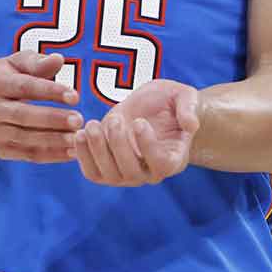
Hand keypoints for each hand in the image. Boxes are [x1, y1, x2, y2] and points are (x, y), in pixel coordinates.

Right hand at [0, 50, 82, 162]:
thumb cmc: (2, 80)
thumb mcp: (14, 64)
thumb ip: (37, 62)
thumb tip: (59, 60)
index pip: (24, 87)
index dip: (50, 91)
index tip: (75, 96)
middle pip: (23, 115)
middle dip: (53, 119)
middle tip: (79, 119)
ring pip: (26, 138)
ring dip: (54, 139)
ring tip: (78, 137)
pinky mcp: (1, 150)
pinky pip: (28, 154)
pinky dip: (51, 155)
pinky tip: (72, 151)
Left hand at [73, 79, 198, 185]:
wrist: (151, 108)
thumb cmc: (171, 102)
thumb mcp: (184, 96)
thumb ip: (189, 108)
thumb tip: (191, 124)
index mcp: (174, 157)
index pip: (162, 164)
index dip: (149, 146)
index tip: (139, 121)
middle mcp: (151, 172)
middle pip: (132, 172)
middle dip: (119, 145)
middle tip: (115, 118)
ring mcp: (128, 174)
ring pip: (110, 174)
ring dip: (98, 150)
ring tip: (91, 125)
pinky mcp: (107, 170)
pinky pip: (93, 173)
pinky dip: (83, 156)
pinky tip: (80, 134)